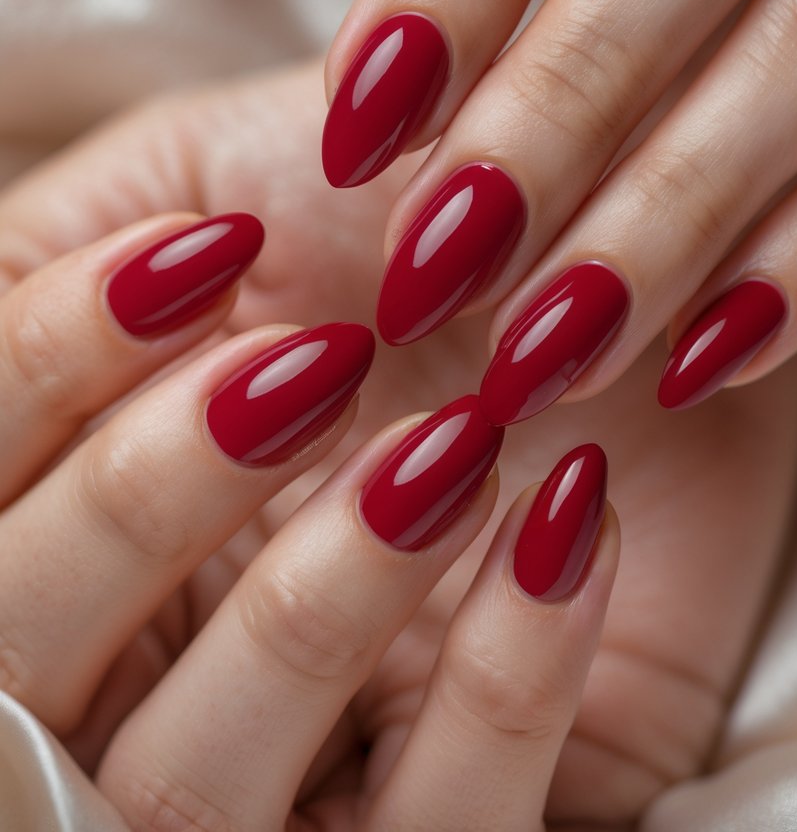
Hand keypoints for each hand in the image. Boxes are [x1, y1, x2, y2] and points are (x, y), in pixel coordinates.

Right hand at [0, 63, 796, 824]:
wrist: (596, 308)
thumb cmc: (400, 245)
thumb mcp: (231, 173)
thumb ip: (103, 212)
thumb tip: (49, 274)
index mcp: (66, 519)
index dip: (46, 365)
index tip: (210, 250)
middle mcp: (135, 671)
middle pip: (22, 666)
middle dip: (146, 497)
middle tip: (312, 361)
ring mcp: (279, 777)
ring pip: (186, 797)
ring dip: (312, 605)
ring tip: (448, 443)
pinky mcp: (446, 821)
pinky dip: (501, 686)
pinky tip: (564, 515)